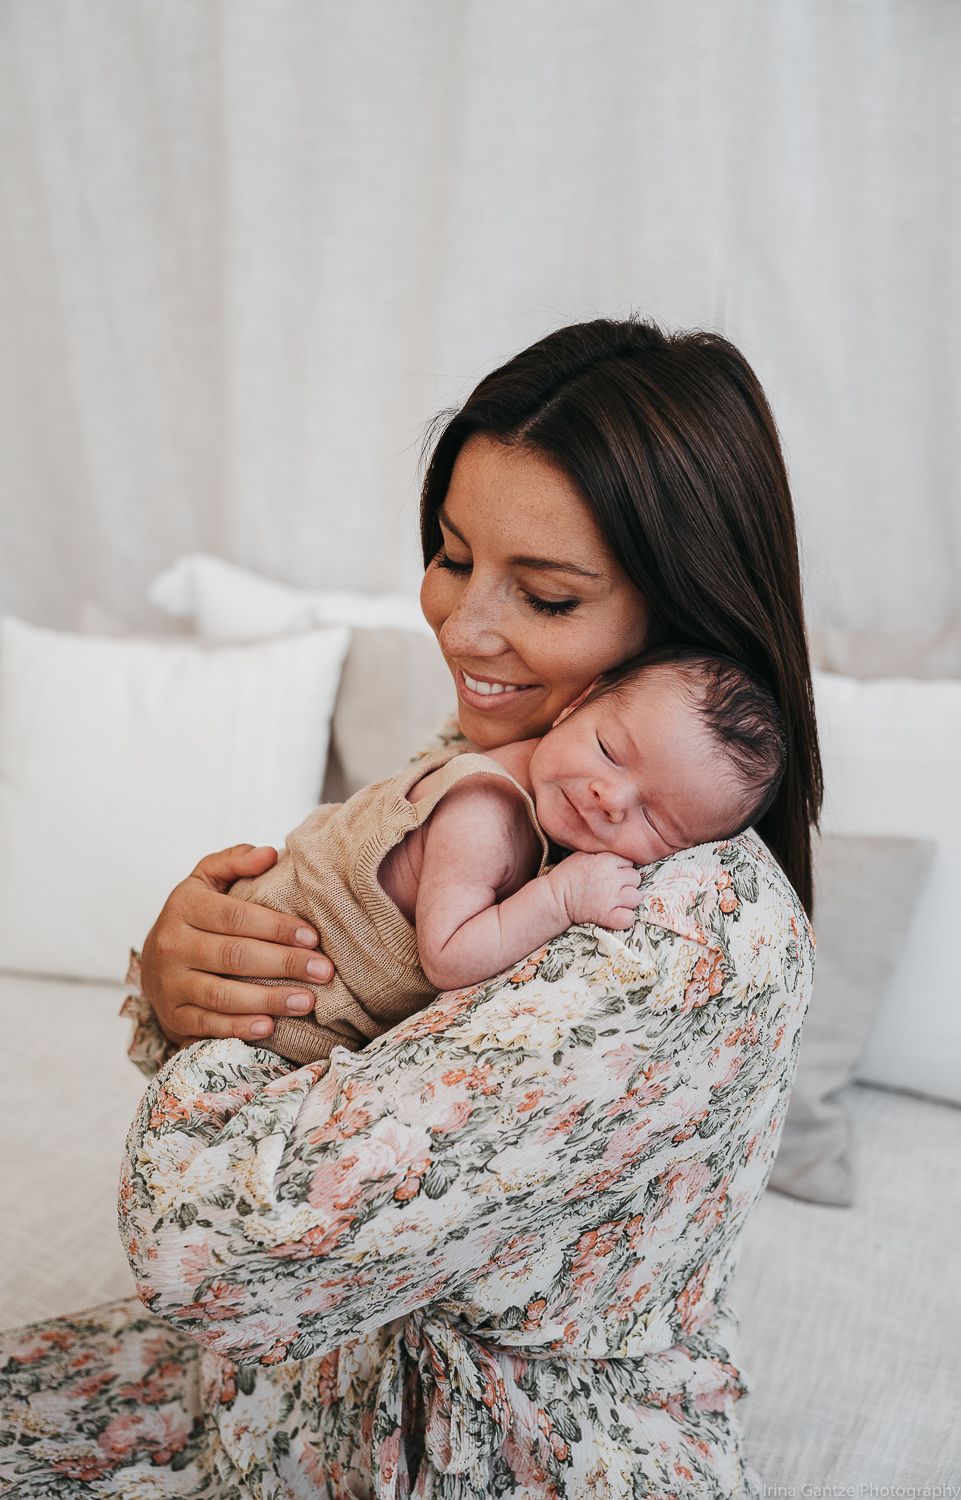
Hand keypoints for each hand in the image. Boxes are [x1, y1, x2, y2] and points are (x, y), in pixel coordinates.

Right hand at [140, 844, 333, 1045]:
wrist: (154, 960)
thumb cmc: (194, 915)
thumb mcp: (206, 880)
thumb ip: (235, 861)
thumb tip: (269, 854)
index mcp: (184, 905)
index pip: (235, 916)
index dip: (276, 927)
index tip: (313, 937)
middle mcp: (172, 944)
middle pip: (234, 956)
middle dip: (284, 963)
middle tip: (324, 971)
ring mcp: (169, 983)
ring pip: (222, 994)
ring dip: (268, 1000)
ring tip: (307, 1001)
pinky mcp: (172, 1015)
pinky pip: (207, 1024)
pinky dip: (238, 1027)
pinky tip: (270, 1026)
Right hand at [551, 851, 642, 930]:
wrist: (554, 898)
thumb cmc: (566, 875)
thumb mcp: (582, 855)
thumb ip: (602, 854)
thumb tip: (615, 855)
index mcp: (606, 861)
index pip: (629, 862)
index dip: (622, 868)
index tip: (613, 873)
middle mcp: (612, 879)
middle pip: (635, 878)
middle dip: (628, 882)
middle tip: (615, 886)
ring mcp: (611, 898)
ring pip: (635, 897)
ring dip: (629, 899)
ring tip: (617, 900)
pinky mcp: (607, 916)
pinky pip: (628, 918)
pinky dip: (626, 918)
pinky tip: (618, 914)